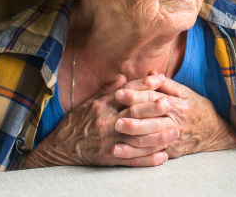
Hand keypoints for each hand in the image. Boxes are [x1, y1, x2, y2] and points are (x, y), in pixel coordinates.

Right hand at [22, 74, 177, 168]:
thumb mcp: (88, 103)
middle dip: (153, 108)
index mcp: (102, 106)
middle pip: (133, 113)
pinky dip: (148, 159)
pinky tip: (163, 157)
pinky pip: (131, 159)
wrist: (60, 148)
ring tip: (175, 132)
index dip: (144, 85)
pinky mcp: (109, 158)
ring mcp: (109, 141)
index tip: (161, 80)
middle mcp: (106, 122)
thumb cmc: (76, 123)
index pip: (126, 92)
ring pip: (136, 138)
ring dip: (157, 136)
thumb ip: (107, 91)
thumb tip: (123, 77)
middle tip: (171, 103)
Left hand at [114, 73, 235, 158]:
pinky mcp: (171, 151)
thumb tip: (150, 74)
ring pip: (149, 140)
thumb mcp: (187, 93)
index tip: (119, 94)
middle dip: (131, 121)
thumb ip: (167, 84)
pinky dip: (135, 154)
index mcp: (178, 105)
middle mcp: (175, 122)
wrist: (215, 133)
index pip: (153, 99)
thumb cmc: (199, 109)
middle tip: (114, 120)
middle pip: (150, 121)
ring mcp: (173, 138)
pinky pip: (151, 154)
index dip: (136, 96)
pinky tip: (121, 153)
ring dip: (130, 141)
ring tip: (113, 140)